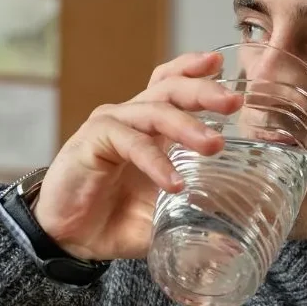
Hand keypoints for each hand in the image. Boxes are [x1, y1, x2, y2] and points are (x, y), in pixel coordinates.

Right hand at [32, 52, 242, 260]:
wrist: (69, 240)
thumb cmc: (117, 220)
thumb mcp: (166, 215)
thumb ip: (197, 213)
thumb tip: (237, 233)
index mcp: (150, 126)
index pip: (173, 84)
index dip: (196, 71)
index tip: (223, 65)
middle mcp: (132, 119)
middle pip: (169, 88)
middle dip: (204, 91)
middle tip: (233, 103)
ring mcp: (111, 127)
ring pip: (154, 111)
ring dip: (187, 126)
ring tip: (214, 146)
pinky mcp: (92, 142)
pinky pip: (130, 142)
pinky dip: (155, 160)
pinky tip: (174, 183)